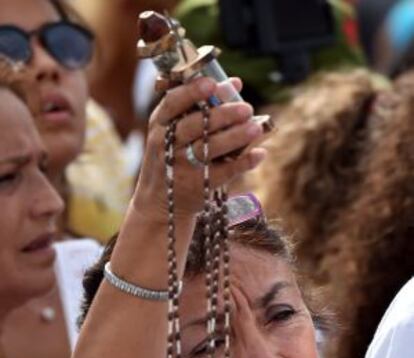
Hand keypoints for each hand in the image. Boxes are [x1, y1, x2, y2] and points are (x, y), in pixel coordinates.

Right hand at [134, 76, 266, 221]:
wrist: (159, 203)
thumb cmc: (172, 156)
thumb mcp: (172, 131)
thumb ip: (199, 106)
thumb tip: (235, 82)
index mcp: (160, 125)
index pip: (173, 104)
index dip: (191, 92)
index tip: (211, 84)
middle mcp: (169, 145)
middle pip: (195, 126)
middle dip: (221, 115)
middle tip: (246, 108)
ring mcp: (183, 167)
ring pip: (210, 149)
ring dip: (235, 137)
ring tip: (255, 128)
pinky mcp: (199, 187)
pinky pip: (224, 172)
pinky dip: (243, 163)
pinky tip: (259, 153)